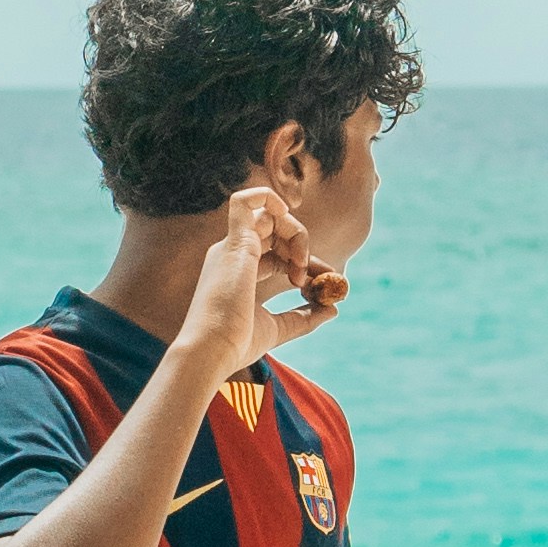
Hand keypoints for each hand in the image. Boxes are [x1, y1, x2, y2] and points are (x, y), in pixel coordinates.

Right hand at [185, 183, 341, 358]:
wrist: (214, 349)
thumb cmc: (238, 343)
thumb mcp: (279, 328)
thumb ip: (305, 317)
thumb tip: (333, 308)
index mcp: (240, 272)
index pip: (278, 254)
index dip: (305, 264)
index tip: (323, 284)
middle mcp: (234, 255)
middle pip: (276, 233)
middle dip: (304, 248)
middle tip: (318, 277)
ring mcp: (232, 246)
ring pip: (269, 217)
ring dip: (296, 235)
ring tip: (301, 269)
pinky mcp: (234, 242)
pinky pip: (242, 202)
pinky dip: (266, 197)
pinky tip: (286, 212)